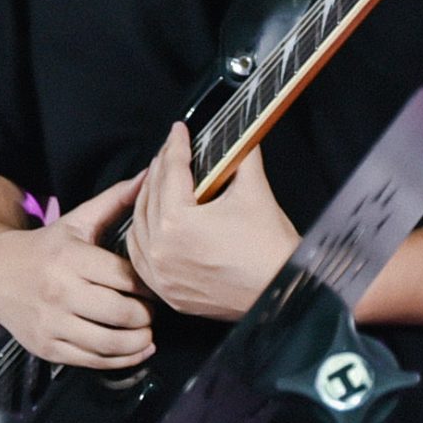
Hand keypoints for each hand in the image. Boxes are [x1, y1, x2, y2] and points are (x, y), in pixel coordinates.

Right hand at [0, 173, 152, 369]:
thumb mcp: (77, 220)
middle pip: (122, 313)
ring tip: (147, 332)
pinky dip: (122, 360)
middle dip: (147, 316)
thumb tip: (151, 175)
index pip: (125, 278)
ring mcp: (52, 324)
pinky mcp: (48, 348)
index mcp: (70, 258)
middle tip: (152, 311)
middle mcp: (60, 292)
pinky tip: (136, 350)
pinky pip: (94, 361)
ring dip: (139, 342)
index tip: (155, 286)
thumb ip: (115, 200)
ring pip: (110, 343)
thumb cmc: (45, 247)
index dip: (148, 285)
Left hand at [125, 122, 299, 321]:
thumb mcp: (254, 190)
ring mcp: (161, 275)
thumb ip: (240, 155)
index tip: (179, 130)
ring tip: (161, 181)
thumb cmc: (271, 248)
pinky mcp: (167, 292)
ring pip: (139, 224)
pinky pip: (141, 256)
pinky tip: (152, 220)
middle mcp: (161, 250)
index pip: (171, 171)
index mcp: (178, 223)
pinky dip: (143, 234)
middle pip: (151, 195)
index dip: (176, 144)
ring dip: (147, 199)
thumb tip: (237, 134)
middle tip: (171, 150)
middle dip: (161, 168)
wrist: (284, 292)